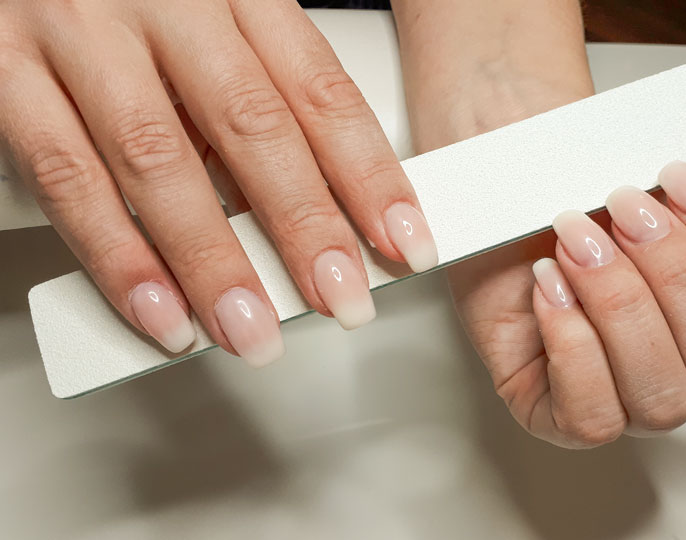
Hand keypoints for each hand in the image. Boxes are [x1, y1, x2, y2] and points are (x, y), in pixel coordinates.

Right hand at [0, 0, 437, 363]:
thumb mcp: (205, 21)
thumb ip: (249, 96)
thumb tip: (306, 205)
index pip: (319, 90)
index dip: (369, 174)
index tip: (405, 242)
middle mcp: (161, 3)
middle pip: (252, 126)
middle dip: (305, 227)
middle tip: (342, 299)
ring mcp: (79, 34)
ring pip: (160, 161)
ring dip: (213, 261)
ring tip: (254, 329)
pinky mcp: (3, 69)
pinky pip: (66, 173)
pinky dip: (117, 255)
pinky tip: (161, 310)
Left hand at [449, 143, 685, 448]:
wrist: (531, 176)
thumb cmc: (626, 185)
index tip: (683, 179)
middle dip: (674, 274)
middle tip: (625, 207)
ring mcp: (631, 398)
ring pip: (663, 397)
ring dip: (619, 303)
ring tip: (577, 237)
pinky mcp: (563, 413)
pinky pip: (592, 419)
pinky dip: (572, 344)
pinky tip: (553, 288)